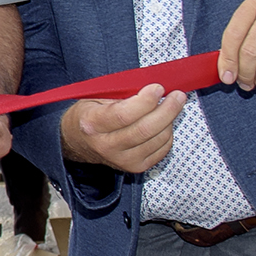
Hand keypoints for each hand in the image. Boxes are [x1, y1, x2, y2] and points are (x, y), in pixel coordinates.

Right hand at [61, 85, 178, 175]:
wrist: (79, 143)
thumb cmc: (89, 115)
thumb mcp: (95, 98)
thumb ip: (121, 93)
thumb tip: (152, 88)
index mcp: (92, 125)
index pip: (124, 115)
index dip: (145, 101)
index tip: (157, 88)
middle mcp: (106, 146)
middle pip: (145, 129)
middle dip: (167, 109)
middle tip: (177, 95)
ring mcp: (122, 160)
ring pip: (157, 139)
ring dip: (170, 120)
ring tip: (170, 106)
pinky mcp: (136, 167)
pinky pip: (162, 149)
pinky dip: (168, 133)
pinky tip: (163, 123)